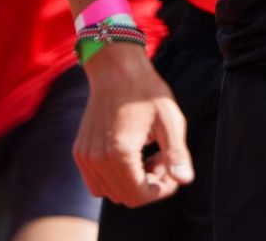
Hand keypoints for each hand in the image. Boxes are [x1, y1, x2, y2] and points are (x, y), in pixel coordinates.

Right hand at [73, 45, 191, 206]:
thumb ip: (177, 154)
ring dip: (132, 183)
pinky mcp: (80, 152)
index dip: (161, 191)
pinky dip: (115, 177)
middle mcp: (97, 159)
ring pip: (110, 192)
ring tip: (149, 157)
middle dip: (149, 186)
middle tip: (163, 161)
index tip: (172, 172)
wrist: (116, 68)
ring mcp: (85, 157)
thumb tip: (185, 181)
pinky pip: (96, 181)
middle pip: (125, 196)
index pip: (140, 195)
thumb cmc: (146, 91)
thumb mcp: (170, 120)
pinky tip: (132, 155)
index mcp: (120, 153)